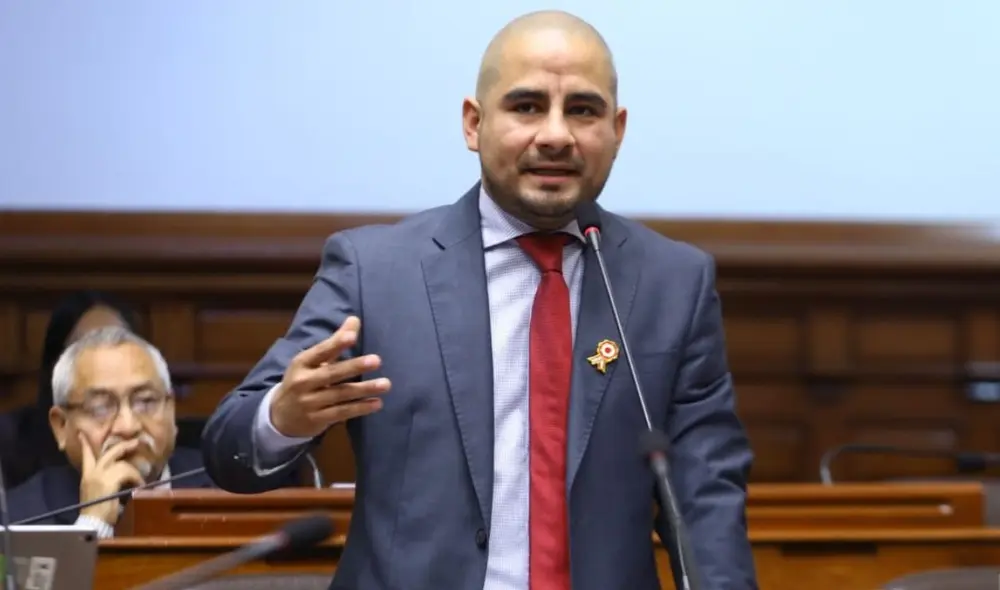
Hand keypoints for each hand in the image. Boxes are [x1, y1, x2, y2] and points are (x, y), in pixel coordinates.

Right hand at [78, 434, 145, 524]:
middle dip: (124, 446)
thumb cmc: (97, 512)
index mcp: (87, 476)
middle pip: (109, 453)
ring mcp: (100, 475)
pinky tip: (139, 485)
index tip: (83, 434)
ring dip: (134, 472)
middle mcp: (92, 473)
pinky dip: (136, 479)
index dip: (86, 444)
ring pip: (121, 464)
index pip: (86, 456)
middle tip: (135, 442)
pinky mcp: (109, 480)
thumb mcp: (97, 493)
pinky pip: (127, 472)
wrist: (93, 523)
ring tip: (140, 480)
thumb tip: (119, 475)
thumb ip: (104, 481)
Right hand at [271, 316, 390, 437]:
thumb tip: (354, 319)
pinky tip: (377, 403)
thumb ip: (335, 342)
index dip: (336, 344)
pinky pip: (342, 412)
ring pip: (340, 394)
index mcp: (302, 363)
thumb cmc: (303, 381)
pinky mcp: (317, 419)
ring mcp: (309, 402)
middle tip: (377, 360)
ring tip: (386, 384)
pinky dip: (360, 408)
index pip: (320, 351)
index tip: (352, 336)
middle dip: (354, 366)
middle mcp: (303, 382)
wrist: (281, 415)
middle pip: (332, 373)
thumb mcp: (313, 360)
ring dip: (364, 389)